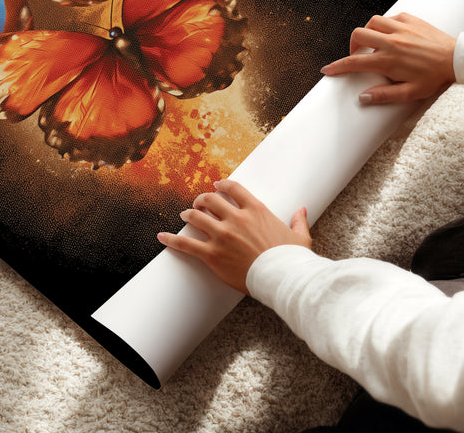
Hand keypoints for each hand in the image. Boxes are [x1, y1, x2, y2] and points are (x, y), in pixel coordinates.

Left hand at [157, 179, 310, 294]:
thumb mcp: (299, 237)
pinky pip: (186, 244)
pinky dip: (171, 239)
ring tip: (184, 215)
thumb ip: (298, 221)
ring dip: (189, 214)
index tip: (216, 186)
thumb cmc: (291, 259)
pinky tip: (161, 236)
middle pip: (210, 200)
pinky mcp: (212, 255)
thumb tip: (302, 210)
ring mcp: (222, 236)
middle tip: (198, 203)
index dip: (222, 186)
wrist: (283, 278)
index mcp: (256, 210)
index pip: (233, 189)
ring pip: (196, 217)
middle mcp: (236, 218)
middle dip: (202, 199)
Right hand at [321, 12, 455, 104]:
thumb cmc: (435, 78)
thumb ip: (385, 95)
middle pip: (358, 35)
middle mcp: (391, 41)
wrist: (457, 59)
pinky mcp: (411, 19)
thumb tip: (362, 98)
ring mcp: (401, 28)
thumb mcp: (410, 93)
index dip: (337, 67)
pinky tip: (391, 34)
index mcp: (388, 60)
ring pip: (372, 22)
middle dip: (352, 45)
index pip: (354, 63)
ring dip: (368, 32)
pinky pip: (390, 17)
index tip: (327, 70)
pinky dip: (386, 24)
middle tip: (357, 55)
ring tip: (373, 43)